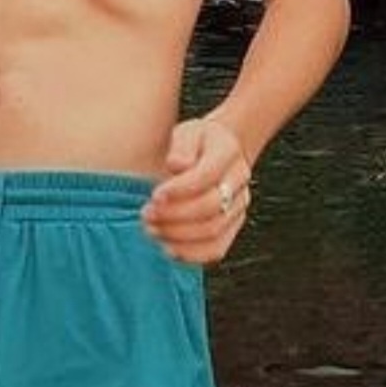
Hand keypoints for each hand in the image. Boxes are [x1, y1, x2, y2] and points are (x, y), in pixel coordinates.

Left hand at [142, 115, 251, 265]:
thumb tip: (176, 164)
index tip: (154, 196)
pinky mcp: (232, 226)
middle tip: (146, 214)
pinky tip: (168, 248)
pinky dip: (191, 254)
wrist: (213, 152)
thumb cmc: (193, 143)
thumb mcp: (185, 133)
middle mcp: (239, 179)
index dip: (179, 190)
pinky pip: (217, 249)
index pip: (207, 175)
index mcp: (228, 150)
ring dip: (178, 235)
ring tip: (152, 230)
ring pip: (213, 230)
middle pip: (211, 206)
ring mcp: (239, 205)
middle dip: (174, 215)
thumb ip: (181, 146)